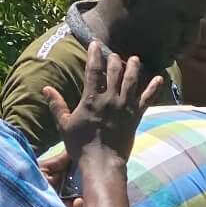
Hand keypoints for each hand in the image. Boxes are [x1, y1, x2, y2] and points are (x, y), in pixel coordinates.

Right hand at [45, 41, 164, 163]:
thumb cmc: (80, 145)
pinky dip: (154, 88)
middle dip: (115, 60)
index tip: (95, 44)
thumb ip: (57, 105)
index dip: (94, 55)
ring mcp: (125, 107)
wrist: (102, 162)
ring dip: (134, 68)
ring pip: (131, 81)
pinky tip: (159, 78)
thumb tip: (46, 88)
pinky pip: (147, 99)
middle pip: (114, 72)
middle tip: (114, 55)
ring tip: (135, 59)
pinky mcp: (135, 116)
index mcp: (91, 99)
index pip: (93, 70)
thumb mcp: (64, 125)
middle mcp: (110, 99)